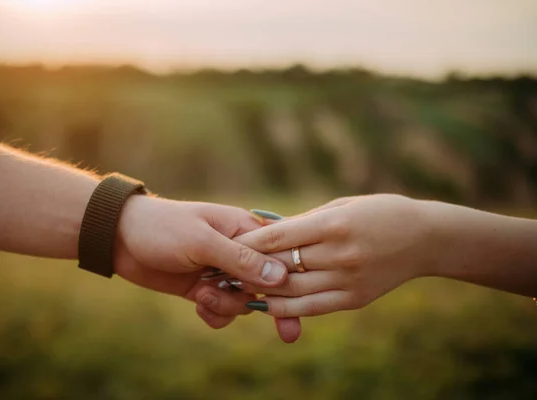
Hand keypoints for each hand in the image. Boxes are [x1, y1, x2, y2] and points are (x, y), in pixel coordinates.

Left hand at [113, 195, 288, 328]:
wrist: (120, 238)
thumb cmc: (162, 228)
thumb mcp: (201, 241)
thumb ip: (240, 259)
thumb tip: (281, 276)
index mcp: (245, 230)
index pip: (281, 256)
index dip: (288, 281)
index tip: (287, 304)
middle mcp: (238, 251)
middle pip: (266, 285)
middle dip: (257, 302)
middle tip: (272, 325)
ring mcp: (221, 272)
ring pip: (243, 302)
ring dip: (226, 307)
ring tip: (203, 296)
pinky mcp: (205, 288)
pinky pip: (223, 311)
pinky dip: (214, 314)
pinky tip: (197, 304)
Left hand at [234, 194, 434, 316]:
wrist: (425, 239)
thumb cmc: (380, 213)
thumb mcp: (342, 205)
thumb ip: (305, 221)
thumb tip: (267, 229)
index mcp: (334, 224)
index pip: (279, 236)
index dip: (248, 242)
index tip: (226, 243)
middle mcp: (339, 253)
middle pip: (281, 265)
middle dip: (248, 267)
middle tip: (224, 268)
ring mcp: (348, 279)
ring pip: (291, 290)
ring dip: (260, 289)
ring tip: (238, 286)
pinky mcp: (354, 299)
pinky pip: (311, 308)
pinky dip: (284, 308)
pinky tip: (265, 304)